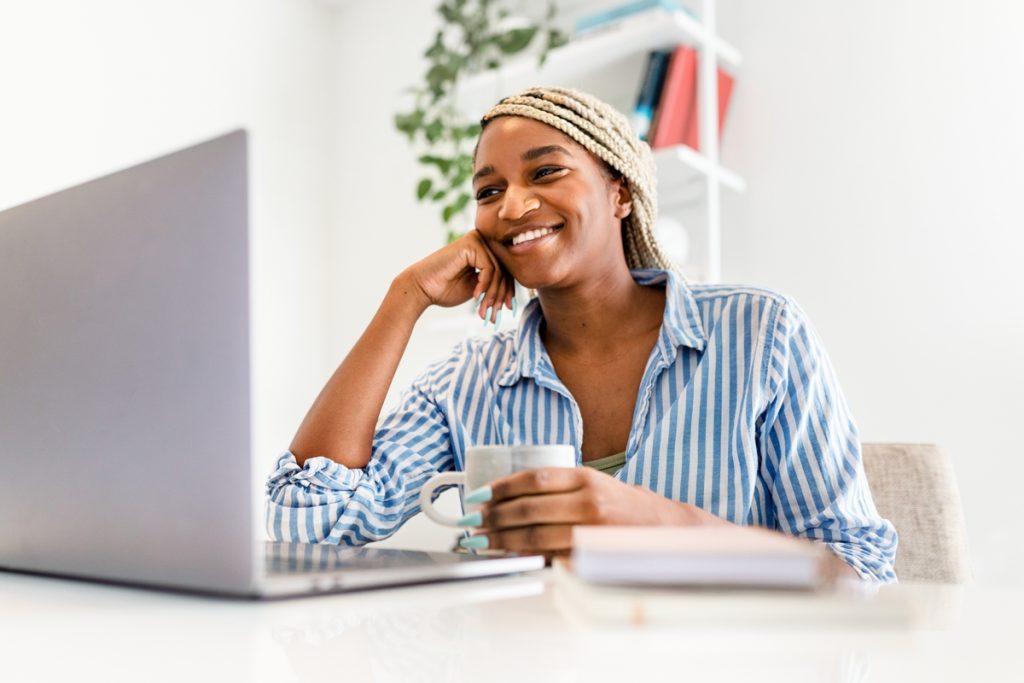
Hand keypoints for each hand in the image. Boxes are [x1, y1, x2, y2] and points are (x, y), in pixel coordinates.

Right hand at [396, 230, 513, 322]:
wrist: (421, 288)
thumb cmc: (445, 289)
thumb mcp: (477, 288)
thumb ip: (493, 285)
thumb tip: (514, 295)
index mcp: (483, 250)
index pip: (505, 270)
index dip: (508, 291)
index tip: (508, 309)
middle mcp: (482, 241)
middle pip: (505, 270)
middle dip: (501, 295)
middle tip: (495, 314)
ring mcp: (477, 240)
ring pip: (499, 271)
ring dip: (493, 294)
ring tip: (484, 310)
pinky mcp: (471, 243)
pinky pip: (489, 268)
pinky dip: (485, 285)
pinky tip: (476, 296)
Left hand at [465, 467, 725, 558]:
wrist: (665, 531)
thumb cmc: (624, 507)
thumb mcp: (595, 484)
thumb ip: (560, 487)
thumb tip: (510, 496)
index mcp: (585, 477)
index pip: (533, 478)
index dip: (501, 487)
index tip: (479, 495)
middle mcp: (588, 501)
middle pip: (528, 508)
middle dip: (494, 516)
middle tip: (474, 522)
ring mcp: (591, 531)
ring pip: (535, 535)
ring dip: (502, 539)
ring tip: (483, 541)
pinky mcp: (592, 557)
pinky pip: (551, 557)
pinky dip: (526, 557)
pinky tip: (509, 556)